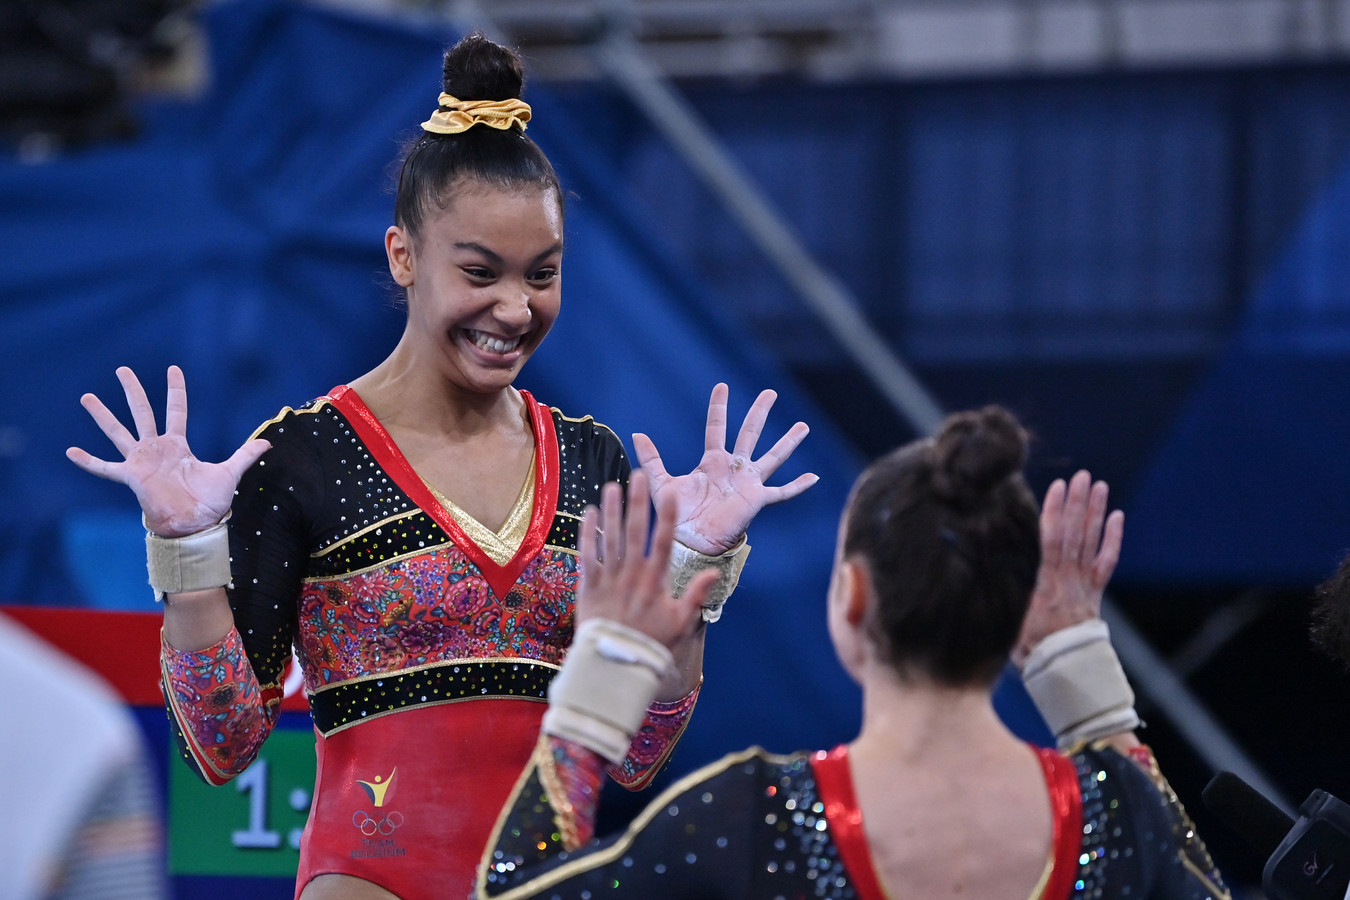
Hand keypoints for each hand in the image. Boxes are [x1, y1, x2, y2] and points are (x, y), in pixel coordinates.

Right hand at [66, 366, 270, 536]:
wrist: (195, 525)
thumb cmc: (210, 502)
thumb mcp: (230, 473)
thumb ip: (245, 456)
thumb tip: (268, 443)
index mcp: (178, 445)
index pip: (176, 410)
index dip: (175, 390)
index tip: (173, 368)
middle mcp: (157, 448)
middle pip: (142, 412)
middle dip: (134, 390)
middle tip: (122, 369)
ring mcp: (141, 461)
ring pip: (119, 431)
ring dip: (103, 415)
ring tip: (87, 397)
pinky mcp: (131, 476)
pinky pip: (105, 467)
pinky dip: (89, 461)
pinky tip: (71, 452)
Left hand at [576, 471, 713, 649]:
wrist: (616, 665)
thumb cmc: (652, 644)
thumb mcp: (681, 622)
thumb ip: (696, 594)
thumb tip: (714, 571)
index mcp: (656, 581)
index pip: (663, 542)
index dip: (666, 515)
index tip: (668, 492)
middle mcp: (632, 575)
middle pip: (635, 531)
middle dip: (637, 501)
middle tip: (637, 475)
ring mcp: (609, 579)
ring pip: (609, 537)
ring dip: (611, 510)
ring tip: (611, 486)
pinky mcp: (588, 587)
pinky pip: (587, 555)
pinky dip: (587, 533)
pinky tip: (588, 513)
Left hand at [632, 383, 817, 555]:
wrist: (690, 542)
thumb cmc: (676, 516)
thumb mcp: (661, 482)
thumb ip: (651, 458)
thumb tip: (636, 433)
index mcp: (712, 462)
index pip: (717, 427)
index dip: (719, 407)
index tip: (722, 386)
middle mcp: (733, 468)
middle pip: (749, 433)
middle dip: (759, 413)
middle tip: (770, 392)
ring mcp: (747, 483)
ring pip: (772, 457)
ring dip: (788, 442)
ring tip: (803, 426)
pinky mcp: (757, 499)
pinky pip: (781, 492)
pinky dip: (798, 485)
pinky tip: (813, 477)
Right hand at [1012, 470, 1124, 667]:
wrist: (1066, 674)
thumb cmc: (1030, 653)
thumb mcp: (1008, 626)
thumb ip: (1000, 598)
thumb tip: (977, 574)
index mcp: (1047, 587)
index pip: (1052, 542)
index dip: (1055, 513)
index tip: (1058, 486)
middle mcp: (1068, 581)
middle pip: (1075, 536)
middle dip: (1077, 504)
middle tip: (1082, 476)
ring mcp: (1084, 586)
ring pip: (1091, 543)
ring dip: (1095, 512)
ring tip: (1099, 485)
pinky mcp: (1094, 594)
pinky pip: (1105, 562)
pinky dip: (1112, 539)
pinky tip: (1116, 517)